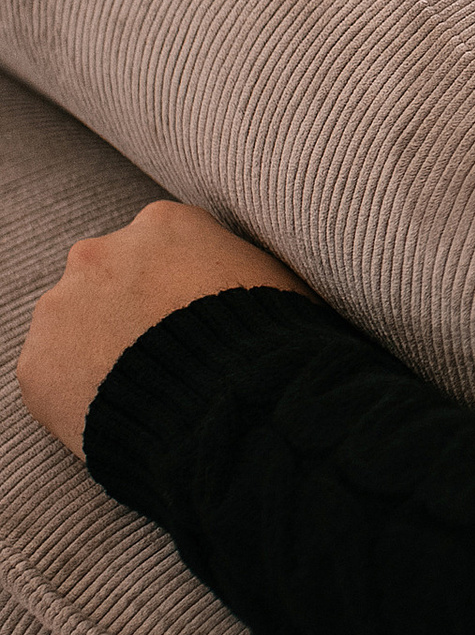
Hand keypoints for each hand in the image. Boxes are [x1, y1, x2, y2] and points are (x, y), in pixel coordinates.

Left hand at [16, 201, 306, 460]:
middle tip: (163, 357)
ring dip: (97, 349)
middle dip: (128, 311)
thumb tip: (248, 282)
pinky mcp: (37, 363)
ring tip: (143, 391)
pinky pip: (52, 376)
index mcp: (164, 224)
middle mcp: (101, 251)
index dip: (176, 287)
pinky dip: (76, 393)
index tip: (191, 319)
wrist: (229, 405)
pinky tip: (119, 410)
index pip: (159, 248)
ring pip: (73, 324)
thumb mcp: (276, 281)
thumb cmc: (269, 344)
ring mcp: (62, 305)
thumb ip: (242, 268)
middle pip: (107, 277)